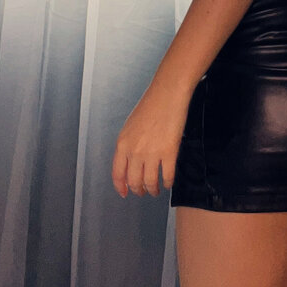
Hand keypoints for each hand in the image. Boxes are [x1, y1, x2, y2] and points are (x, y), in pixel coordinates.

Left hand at [111, 78, 191, 198]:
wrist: (167, 94)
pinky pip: (167, 176)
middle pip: (134, 181)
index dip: (121, 187)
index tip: (125, 192)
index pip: (118, 174)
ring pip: (150, 182)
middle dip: (139, 190)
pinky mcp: (169, 152)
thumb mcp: (130, 126)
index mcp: (122, 144)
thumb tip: (131, 162)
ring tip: (156, 190)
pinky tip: (168, 182)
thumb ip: (128, 145)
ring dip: (153, 189)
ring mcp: (152, 153)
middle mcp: (135, 151)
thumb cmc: (150, 106)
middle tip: (143, 192)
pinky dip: (167, 182)